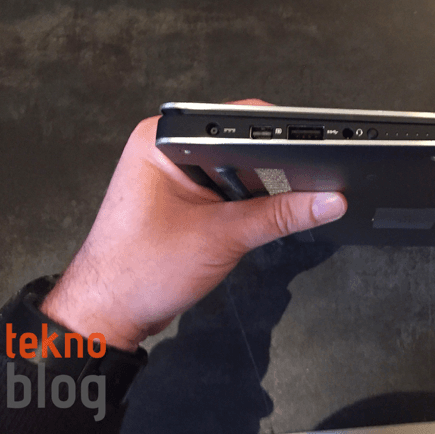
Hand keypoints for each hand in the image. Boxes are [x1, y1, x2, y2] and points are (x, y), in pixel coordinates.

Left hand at [40, 99, 346, 351]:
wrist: (107, 314)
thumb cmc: (138, 272)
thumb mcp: (222, 238)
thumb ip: (281, 215)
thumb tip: (327, 201)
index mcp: (162, 139)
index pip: (236, 119)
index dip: (278, 133)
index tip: (314, 149)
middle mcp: (168, 148)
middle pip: (241, 142)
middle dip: (271, 167)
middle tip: (300, 186)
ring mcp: (176, 172)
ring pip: (238, 167)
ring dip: (258, 188)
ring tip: (268, 209)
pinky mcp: (185, 195)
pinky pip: (228, 187)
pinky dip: (247, 202)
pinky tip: (252, 220)